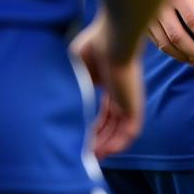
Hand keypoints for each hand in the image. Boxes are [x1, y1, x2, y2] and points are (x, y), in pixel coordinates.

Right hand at [72, 15, 143, 159]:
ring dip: (106, 146)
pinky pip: (131, 130)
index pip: (103, 111)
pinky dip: (119, 143)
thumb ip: (71, 83)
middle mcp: (120, 91)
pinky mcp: (135, 102)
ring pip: (121, 130)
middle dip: (97, 140)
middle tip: (83, 153)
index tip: (78, 137)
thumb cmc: (95, 45)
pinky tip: (104, 152)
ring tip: (91, 157)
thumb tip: (57, 100)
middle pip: (111, 123)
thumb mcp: (76, 67)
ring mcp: (129, 97)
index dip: (91, 126)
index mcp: (108, 81)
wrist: (113, 36)